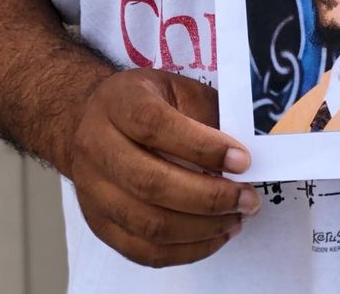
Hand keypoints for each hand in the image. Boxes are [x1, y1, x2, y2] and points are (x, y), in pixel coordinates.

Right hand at [68, 68, 258, 267]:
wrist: (91, 118)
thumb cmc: (147, 101)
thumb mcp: (177, 89)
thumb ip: (207, 115)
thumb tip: (244, 155)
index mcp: (119, 102)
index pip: (155, 126)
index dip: (201, 146)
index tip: (242, 160)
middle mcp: (97, 146)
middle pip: (150, 183)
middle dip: (209, 197)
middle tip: (248, 198)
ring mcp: (93, 190)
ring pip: (147, 224)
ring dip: (201, 229)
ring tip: (236, 219)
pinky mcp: (99, 223)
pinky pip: (142, 250)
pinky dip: (185, 250)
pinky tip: (214, 236)